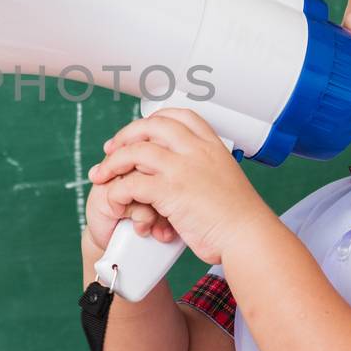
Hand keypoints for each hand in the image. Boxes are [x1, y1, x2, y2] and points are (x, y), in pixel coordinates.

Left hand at [86, 107, 265, 263]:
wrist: (248, 235)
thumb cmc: (239, 216)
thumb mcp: (224, 177)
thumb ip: (202, 166)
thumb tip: (183, 170)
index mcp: (210, 144)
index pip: (178, 115)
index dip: (152, 120)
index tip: (139, 132)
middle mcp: (196, 150)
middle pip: (150, 126)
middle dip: (125, 135)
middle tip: (110, 149)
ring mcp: (183, 168)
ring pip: (135, 151)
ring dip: (113, 162)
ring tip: (102, 175)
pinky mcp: (171, 191)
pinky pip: (132, 183)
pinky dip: (118, 190)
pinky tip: (115, 199)